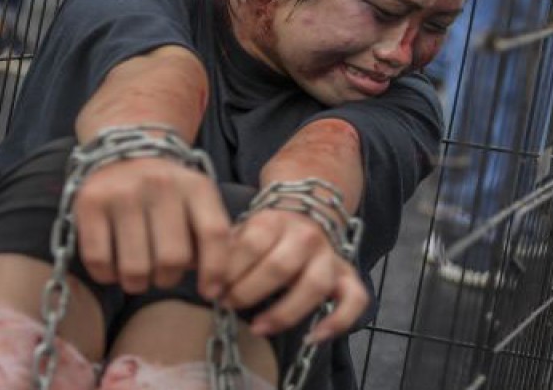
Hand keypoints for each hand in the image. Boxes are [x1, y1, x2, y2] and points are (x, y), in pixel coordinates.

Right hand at [74, 157, 231, 296]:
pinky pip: (99, 261)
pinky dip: (107, 276)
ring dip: (138, 283)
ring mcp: (123, 192)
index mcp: (196, 186)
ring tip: (139, 275)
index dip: (215, 270)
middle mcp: (161, 184)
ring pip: (135, 267)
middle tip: (164, 276)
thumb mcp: (198, 202)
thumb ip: (211, 235)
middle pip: (172, 258)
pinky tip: (114, 267)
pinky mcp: (90, 202)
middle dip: (169, 279)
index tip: (211, 292)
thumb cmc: (169, 193)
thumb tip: (216, 284)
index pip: (214, 233)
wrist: (125, 153)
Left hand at [222, 209, 369, 339]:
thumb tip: (198, 272)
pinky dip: (338, 320)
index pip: (252, 244)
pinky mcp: (348, 276)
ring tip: (258, 327)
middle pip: (280, 267)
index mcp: (276, 220)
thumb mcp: (242, 231)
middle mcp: (307, 236)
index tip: (212, 288)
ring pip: (315, 285)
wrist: (305, 216)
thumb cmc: (264, 236)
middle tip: (229, 304)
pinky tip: (313, 337)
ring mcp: (330, 257)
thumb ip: (224, 249)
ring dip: (283, 312)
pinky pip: (354, 299)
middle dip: (248, 292)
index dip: (228, 271)